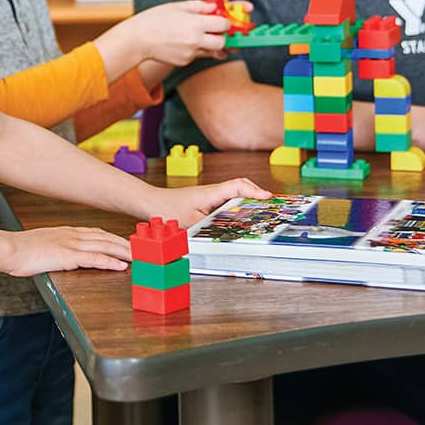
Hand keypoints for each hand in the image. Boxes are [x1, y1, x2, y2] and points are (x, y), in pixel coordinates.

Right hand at [4, 226, 130, 276]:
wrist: (10, 249)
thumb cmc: (21, 249)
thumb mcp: (42, 244)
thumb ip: (55, 247)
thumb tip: (58, 253)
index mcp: (66, 231)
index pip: (96, 232)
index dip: (112, 237)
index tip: (124, 241)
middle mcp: (72, 234)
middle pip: (105, 237)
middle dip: (124, 243)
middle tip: (140, 248)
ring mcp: (71, 244)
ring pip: (104, 246)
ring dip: (123, 251)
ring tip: (137, 257)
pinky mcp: (69, 256)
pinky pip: (95, 258)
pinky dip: (110, 261)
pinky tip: (121, 265)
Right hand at [126, 0, 252, 66]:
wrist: (137, 40)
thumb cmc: (154, 19)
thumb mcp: (177, 7)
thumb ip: (199, 6)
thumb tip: (214, 6)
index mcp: (196, 23)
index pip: (223, 24)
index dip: (224, 22)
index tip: (220, 20)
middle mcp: (196, 40)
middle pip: (222, 42)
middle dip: (221, 37)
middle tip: (214, 31)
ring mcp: (190, 53)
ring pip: (211, 51)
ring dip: (210, 44)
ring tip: (197, 36)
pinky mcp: (184, 62)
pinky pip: (197, 56)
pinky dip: (194, 50)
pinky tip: (181, 42)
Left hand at [148, 177, 271, 226]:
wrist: (151, 204)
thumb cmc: (167, 209)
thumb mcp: (189, 223)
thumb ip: (207, 230)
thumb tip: (224, 238)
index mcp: (211, 193)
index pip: (238, 186)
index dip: (254, 192)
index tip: (267, 198)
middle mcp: (213, 192)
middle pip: (241, 189)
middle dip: (258, 196)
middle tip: (273, 207)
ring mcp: (211, 197)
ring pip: (235, 196)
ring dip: (249, 202)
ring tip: (263, 214)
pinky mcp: (207, 203)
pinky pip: (228, 203)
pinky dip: (238, 209)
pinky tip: (241, 221)